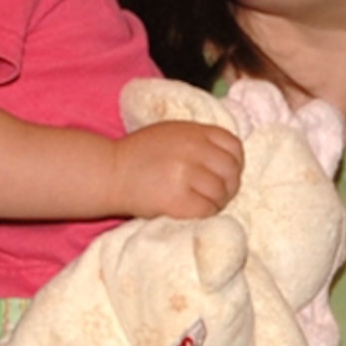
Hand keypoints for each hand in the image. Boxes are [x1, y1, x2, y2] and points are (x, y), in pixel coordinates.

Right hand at [112, 120, 242, 218]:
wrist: (110, 172)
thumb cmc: (140, 155)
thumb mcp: (172, 133)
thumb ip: (200, 140)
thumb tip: (231, 158)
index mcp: (194, 131)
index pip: (234, 146)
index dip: (235, 162)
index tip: (224, 172)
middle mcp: (193, 150)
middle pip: (231, 171)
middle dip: (228, 185)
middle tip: (215, 193)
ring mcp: (186, 175)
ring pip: (221, 193)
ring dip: (216, 202)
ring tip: (200, 202)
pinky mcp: (178, 200)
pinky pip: (207, 210)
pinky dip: (204, 213)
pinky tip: (191, 210)